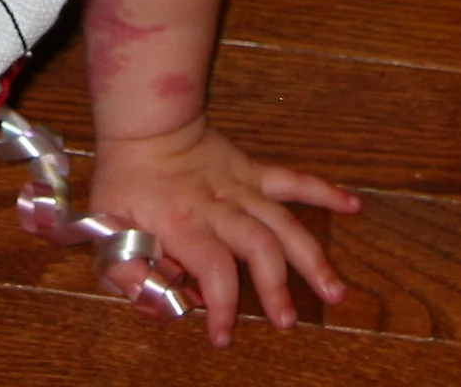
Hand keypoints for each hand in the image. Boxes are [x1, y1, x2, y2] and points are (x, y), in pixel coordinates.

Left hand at [89, 119, 360, 348]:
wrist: (145, 123)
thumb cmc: (125, 177)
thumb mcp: (106, 224)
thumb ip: (124, 266)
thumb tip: (152, 298)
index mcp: (185, 222)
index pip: (213, 269)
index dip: (221, 306)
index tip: (222, 336)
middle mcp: (220, 207)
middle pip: (259, 248)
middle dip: (277, 288)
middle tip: (288, 322)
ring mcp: (241, 188)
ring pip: (284, 223)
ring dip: (312, 257)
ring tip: (336, 291)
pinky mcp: (253, 172)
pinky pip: (292, 180)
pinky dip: (324, 191)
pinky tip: (354, 206)